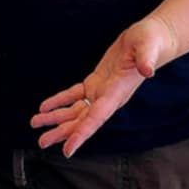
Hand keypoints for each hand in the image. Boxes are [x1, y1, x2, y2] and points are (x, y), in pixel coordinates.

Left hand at [31, 15, 179, 156]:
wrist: (152, 38)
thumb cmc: (151, 42)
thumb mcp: (148, 47)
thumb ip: (147, 59)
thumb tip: (149, 70)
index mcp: (117, 93)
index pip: (97, 118)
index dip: (81, 134)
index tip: (68, 149)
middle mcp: (109, 97)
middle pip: (82, 120)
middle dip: (62, 132)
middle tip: (42, 142)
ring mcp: (102, 91)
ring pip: (76, 110)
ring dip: (56, 118)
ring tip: (36, 124)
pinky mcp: (97, 81)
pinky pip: (75, 95)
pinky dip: (60, 101)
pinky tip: (45, 107)